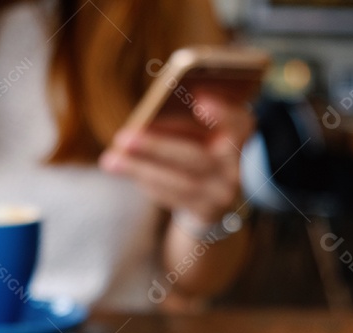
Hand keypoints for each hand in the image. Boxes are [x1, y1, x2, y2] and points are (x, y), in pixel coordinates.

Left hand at [99, 94, 254, 224]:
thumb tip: (147, 117)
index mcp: (239, 137)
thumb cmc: (198, 151)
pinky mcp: (207, 213)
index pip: (241, 123)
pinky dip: (149, 183)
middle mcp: (236, 167)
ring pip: (181, 184)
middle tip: (123, 138)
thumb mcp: (200, 133)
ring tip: (111, 160)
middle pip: (197, 158)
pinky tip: (128, 170)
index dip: (223, 113)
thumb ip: (185, 122)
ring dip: (142, 170)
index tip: (199, 99)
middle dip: (157, 147)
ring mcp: (223, 194)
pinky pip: (174, 199)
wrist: (213, 198)